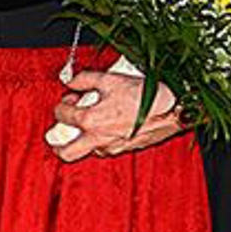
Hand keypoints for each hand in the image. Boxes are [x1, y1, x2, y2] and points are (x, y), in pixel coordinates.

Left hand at [47, 68, 183, 160]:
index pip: (62, 115)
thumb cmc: (146, 96)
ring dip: (81, 140)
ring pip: (86, 151)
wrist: (174, 109)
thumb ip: (84, 79)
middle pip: (65, 152)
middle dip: (56, 144)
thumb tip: (71, 81)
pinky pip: (105, 149)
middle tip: (57, 133)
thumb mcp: (111, 79)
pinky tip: (106, 127)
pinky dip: (100, 140)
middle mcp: (98, 138)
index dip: (62, 103)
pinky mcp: (125, 149)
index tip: (69, 98)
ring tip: (86, 125)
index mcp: (91, 121)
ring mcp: (112, 147)